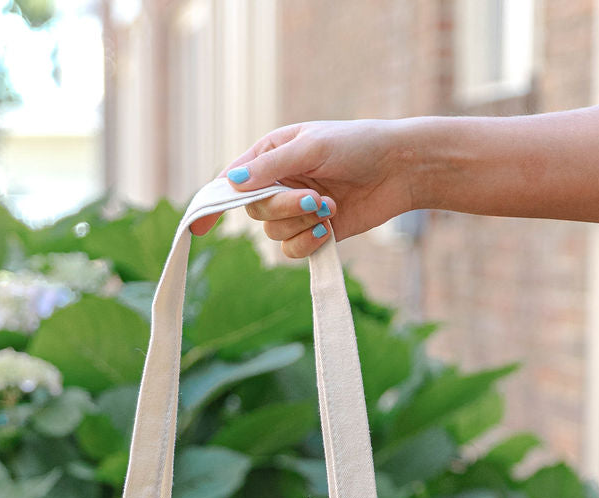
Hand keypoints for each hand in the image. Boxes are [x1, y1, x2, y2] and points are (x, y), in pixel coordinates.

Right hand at [189, 118, 415, 256]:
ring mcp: (296, 210)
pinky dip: (308, 243)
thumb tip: (231, 183)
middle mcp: (279, 184)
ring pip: (274, 233)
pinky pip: (293, 250)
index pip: (232, 182)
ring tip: (330, 207)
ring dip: (301, 224)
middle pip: (255, 212)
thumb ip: (270, 167)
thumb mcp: (311, 147)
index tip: (198, 227)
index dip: (214, 203)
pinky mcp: (314, 233)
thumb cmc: (357, 145)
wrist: (399, 169)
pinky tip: (328, 228)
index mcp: (272, 155)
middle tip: (314, 198)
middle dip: (283, 208)